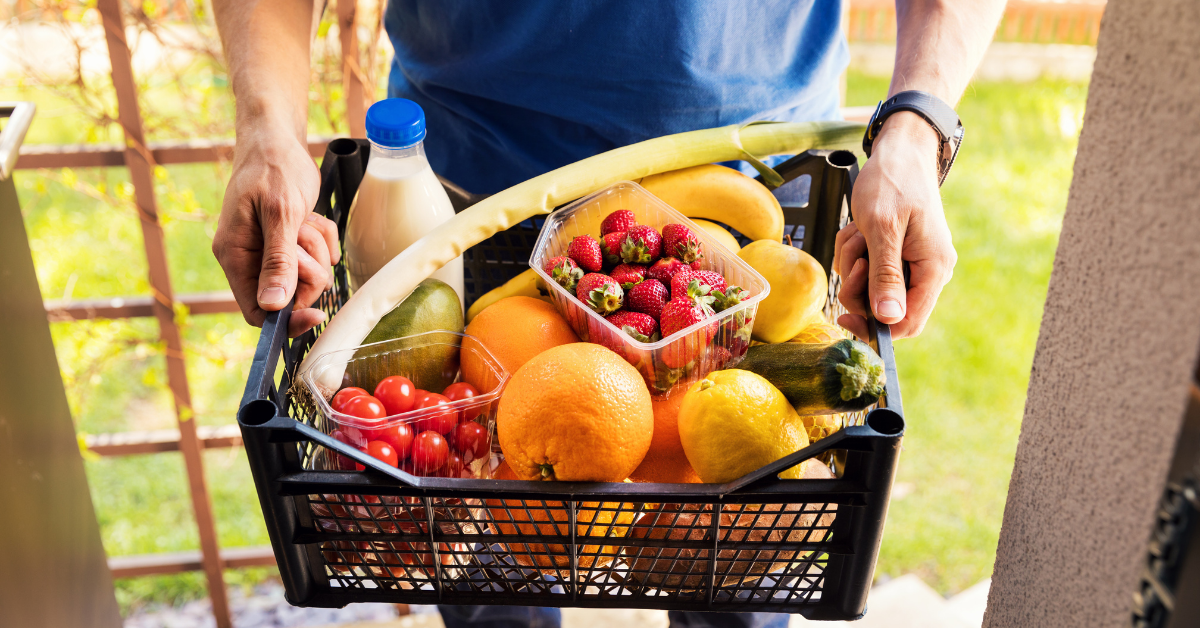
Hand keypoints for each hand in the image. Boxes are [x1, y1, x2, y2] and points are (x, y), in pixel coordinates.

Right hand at [212, 123, 338, 336]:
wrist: (278, 140)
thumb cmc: (272, 168)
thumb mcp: (279, 213)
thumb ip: (277, 260)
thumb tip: (271, 306)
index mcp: (235, 256)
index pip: (256, 312)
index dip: (287, 320)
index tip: (316, 314)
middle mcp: (250, 259)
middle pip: (291, 296)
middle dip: (308, 269)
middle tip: (302, 237)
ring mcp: (271, 251)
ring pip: (310, 276)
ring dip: (317, 248)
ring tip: (304, 220)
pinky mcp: (292, 243)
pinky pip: (321, 257)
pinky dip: (324, 238)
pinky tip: (311, 217)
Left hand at [833, 112, 955, 338]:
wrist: (898, 150)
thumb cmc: (892, 182)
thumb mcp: (882, 228)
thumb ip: (886, 275)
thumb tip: (889, 318)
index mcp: (933, 269)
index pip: (908, 322)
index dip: (875, 327)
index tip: (844, 315)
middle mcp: (927, 270)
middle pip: (884, 307)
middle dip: (859, 284)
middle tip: (855, 255)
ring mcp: (911, 262)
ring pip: (870, 286)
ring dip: (853, 262)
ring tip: (858, 232)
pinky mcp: (894, 252)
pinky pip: (865, 268)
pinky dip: (854, 250)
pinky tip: (858, 228)